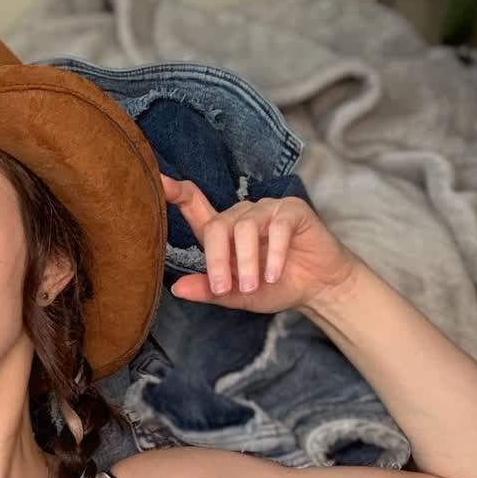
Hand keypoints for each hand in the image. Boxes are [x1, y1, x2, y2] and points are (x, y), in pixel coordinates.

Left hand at [161, 172, 359, 311]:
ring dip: (246, 261)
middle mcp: (241, 215)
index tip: (159, 182)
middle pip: (217, 226)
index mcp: (223, 231)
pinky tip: (274, 274)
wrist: (318, 288)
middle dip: (217, 260)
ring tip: (253, 286)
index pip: (194, 204)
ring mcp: (267, 209)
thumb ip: (209, 291)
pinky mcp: (292, 210)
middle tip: (223, 289)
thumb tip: (176, 289)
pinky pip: (276, 226)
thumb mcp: (237, 295)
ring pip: (245, 227)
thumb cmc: (275, 287)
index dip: (176, 191)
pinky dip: (273, 254)